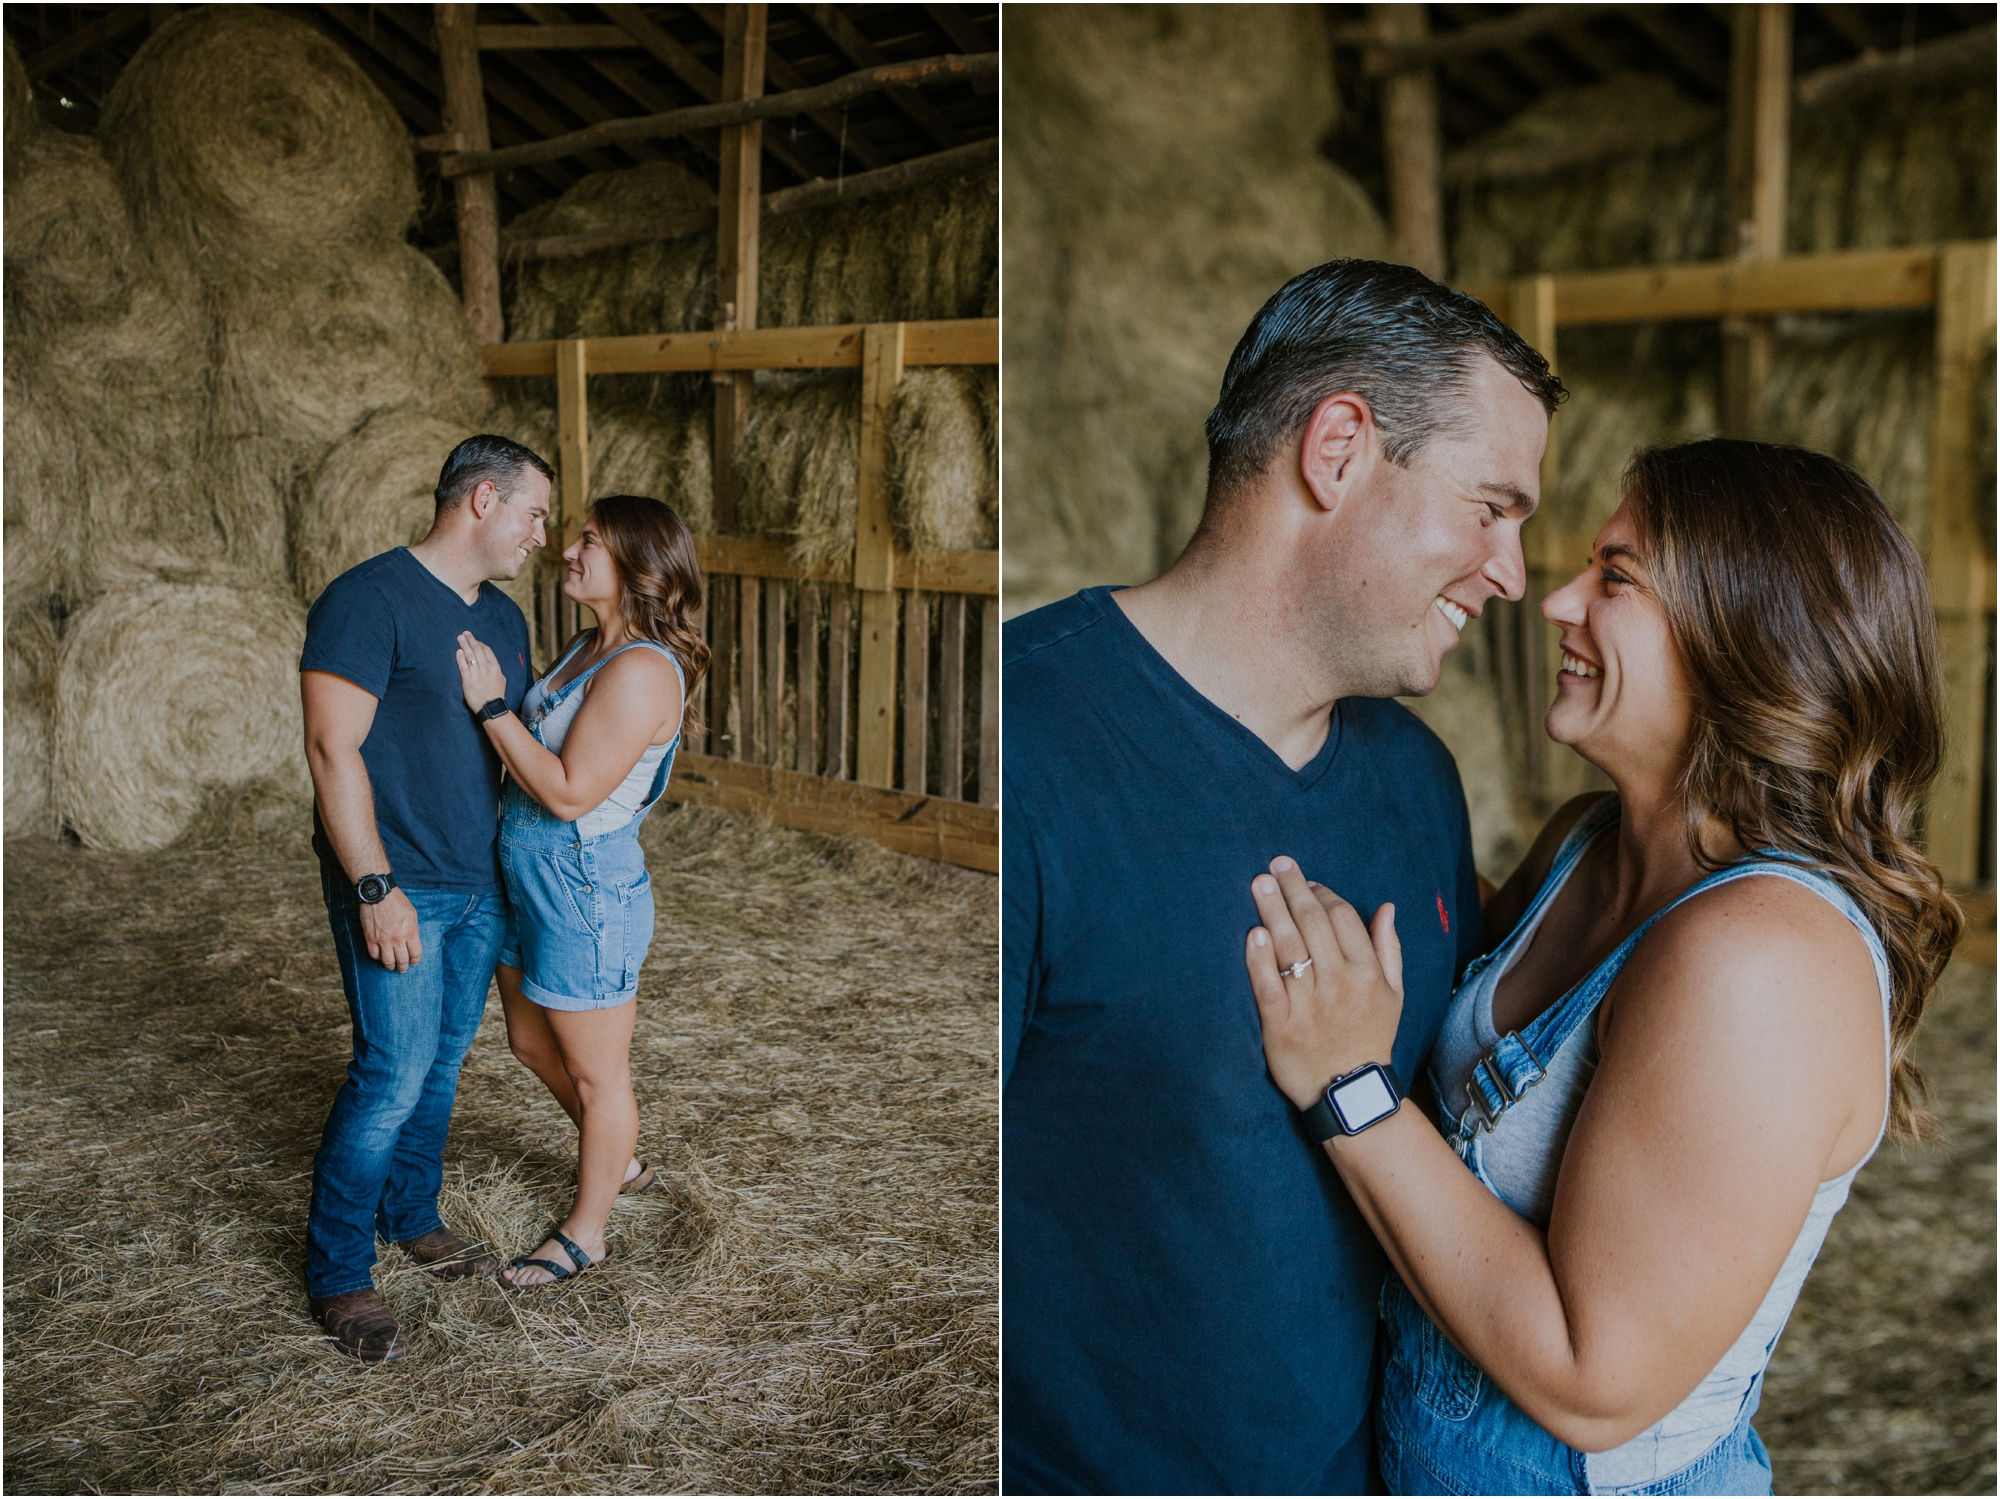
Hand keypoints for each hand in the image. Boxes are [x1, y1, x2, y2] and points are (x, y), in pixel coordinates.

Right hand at [360, 887, 422, 971]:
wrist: (379, 893)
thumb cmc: (397, 901)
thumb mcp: (412, 914)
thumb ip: (413, 930)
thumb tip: (412, 942)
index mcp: (411, 932)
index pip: (415, 954)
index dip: (415, 960)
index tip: (414, 962)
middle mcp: (397, 938)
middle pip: (402, 960)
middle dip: (404, 967)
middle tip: (403, 969)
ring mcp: (383, 940)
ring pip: (388, 961)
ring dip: (391, 966)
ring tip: (392, 966)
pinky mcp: (370, 938)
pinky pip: (374, 955)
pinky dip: (377, 958)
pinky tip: (380, 956)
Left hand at [455, 631, 506, 713]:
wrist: (491, 707)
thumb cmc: (497, 694)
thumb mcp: (501, 679)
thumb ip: (496, 668)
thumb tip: (489, 660)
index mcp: (495, 667)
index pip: (486, 650)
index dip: (479, 643)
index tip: (474, 640)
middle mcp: (486, 668)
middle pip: (477, 650)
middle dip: (470, 640)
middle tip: (465, 633)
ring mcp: (477, 674)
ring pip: (469, 656)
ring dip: (464, 645)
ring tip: (459, 638)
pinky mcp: (468, 681)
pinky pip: (463, 667)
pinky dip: (460, 658)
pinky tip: (458, 651)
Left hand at [1245, 857, 1403, 1110]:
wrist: (1349, 1091)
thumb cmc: (1370, 1036)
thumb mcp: (1394, 994)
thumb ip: (1388, 948)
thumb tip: (1387, 907)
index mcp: (1367, 973)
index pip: (1342, 918)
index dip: (1322, 893)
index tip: (1306, 880)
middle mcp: (1339, 984)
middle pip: (1312, 924)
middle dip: (1293, 889)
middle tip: (1275, 865)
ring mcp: (1308, 1004)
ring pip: (1289, 948)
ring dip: (1273, 911)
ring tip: (1258, 884)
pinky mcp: (1280, 1025)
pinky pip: (1267, 985)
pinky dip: (1259, 958)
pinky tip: (1252, 934)